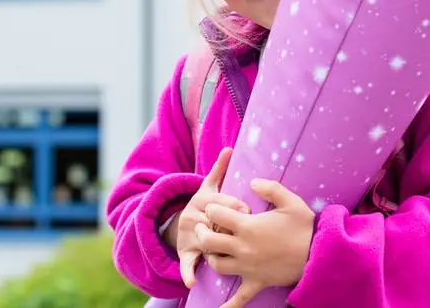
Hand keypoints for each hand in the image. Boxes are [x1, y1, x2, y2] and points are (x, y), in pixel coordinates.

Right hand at [168, 147, 250, 287]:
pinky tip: (192, 282)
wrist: (181, 224)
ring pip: (205, 241)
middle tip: (243, 232)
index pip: (223, 202)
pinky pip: (186, 263)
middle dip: (230, 228)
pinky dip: (188, 273)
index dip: (237, 206)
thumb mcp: (210, 185)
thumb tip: (230, 148)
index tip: (248, 210)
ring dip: (217, 247)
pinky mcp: (184, 252)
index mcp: (202, 200)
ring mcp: (188, 235)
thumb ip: (220, 168)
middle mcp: (192, 216)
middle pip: (215, 222)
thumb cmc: (204, 205)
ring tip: (231, 250)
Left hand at [195, 178, 315, 307]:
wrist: (318, 255)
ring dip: (211, 256)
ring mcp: (248, 267)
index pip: (216, 214)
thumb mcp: (290, 201)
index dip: (212, 207)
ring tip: (214, 250)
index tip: (216, 207)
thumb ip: (270, 188)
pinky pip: (239, 298)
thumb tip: (252, 181)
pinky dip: (228, 306)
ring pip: (216, 265)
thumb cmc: (304, 227)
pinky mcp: (256, 282)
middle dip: (202, 231)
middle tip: (205, 226)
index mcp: (248, 226)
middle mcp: (242, 248)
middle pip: (208, 241)